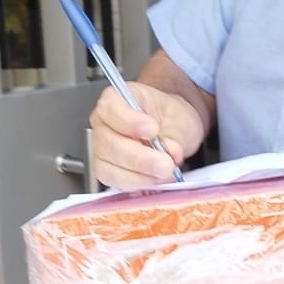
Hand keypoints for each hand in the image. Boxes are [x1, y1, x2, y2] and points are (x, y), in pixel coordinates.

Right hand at [90, 82, 204, 188]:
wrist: (173, 129)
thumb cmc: (170, 117)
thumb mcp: (180, 118)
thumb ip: (175, 134)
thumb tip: (170, 151)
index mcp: (115, 99)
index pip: (111, 109)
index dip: (129, 121)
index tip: (152, 130)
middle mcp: (103, 124)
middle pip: (109, 143)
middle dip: (139, 157)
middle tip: (165, 163)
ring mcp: (103, 149)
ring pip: (109, 167)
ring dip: (139, 175)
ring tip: (164, 173)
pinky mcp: (109, 171)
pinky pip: (116, 182)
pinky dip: (137, 184)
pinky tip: (155, 180)